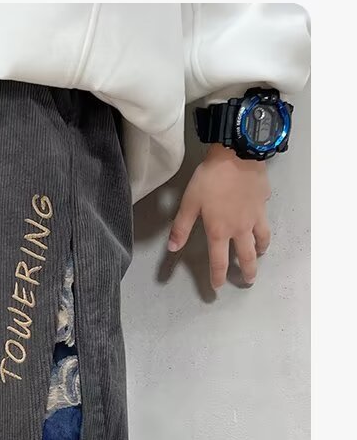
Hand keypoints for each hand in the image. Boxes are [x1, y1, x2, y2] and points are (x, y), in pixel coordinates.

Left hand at [168, 143, 270, 289]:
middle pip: (246, 257)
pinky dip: (264, 227)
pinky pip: (265, 219)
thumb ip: (181, 227)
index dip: (218, 277)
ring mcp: (255, 216)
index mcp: (219, 231)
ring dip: (260, 251)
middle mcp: (239, 229)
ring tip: (259, 255)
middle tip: (248, 281)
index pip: (219, 262)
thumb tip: (173, 248)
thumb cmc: (211, 178)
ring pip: (261, 240)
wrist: (237, 153)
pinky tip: (261, 225)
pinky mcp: (264, 203)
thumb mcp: (189, 203)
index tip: (218, 286)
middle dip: (248, 272)